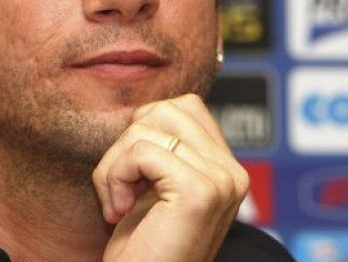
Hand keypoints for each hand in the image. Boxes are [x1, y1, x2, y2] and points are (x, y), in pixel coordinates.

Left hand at [92, 94, 248, 261]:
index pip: (184, 106)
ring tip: (120, 201)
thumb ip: (162, 145)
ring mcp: (221, 180)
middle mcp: (232, 171)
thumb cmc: (140, 244)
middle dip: (126, 144)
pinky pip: (140, 151)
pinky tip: (119, 211)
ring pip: (146, 127)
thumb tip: (143, 105)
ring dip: (115, 163)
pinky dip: (114, 177)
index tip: (134, 175)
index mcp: (225, 167)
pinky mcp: (200, 190)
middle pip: (162, 110)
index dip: (143, 130)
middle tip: (122, 189)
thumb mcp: (153, 184)